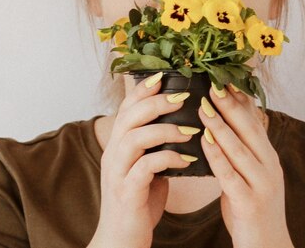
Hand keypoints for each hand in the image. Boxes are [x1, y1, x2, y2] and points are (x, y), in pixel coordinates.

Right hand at [90, 73, 197, 247]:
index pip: (127, 107)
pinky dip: (167, 159)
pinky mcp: (126, 192)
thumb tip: (183, 122)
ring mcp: (117, 172)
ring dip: (164, 130)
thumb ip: (156, 144)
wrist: (122, 241)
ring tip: (191, 130)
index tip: (164, 75)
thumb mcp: (147, 166)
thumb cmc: (139, 201)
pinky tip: (186, 160)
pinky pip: (145, 168)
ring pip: (134, 138)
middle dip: (156, 102)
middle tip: (183, 96)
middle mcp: (114, 153)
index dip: (144, 89)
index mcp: (119, 143)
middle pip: (129, 116)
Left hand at [199, 86, 294, 247]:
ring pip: (239, 148)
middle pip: (248, 128)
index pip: (254, 120)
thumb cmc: (252, 207)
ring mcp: (262, 184)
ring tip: (202, 106)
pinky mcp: (250, 203)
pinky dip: (216, 155)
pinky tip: (203, 141)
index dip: (240, 98)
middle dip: (229, 104)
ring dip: (220, 125)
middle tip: (212, 82)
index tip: (225, 76)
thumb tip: (223, 121)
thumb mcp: (251, 173)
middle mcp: (269, 165)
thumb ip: (241, 149)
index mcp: (268, 156)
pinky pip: (230, 174)